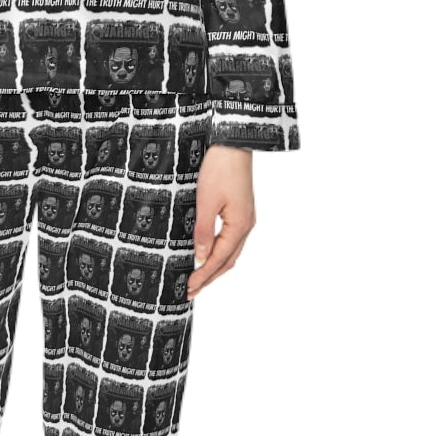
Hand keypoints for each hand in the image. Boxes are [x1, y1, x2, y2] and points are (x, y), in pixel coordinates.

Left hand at [187, 143, 255, 298]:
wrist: (233, 144)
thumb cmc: (220, 169)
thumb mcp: (206, 201)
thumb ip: (203, 231)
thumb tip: (200, 257)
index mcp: (240, 225)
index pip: (219, 259)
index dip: (203, 275)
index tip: (188, 288)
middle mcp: (246, 225)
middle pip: (228, 261)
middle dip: (209, 277)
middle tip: (191, 290)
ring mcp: (245, 218)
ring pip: (231, 252)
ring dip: (215, 267)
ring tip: (198, 279)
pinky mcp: (240, 211)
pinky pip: (231, 240)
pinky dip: (219, 253)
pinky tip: (208, 254)